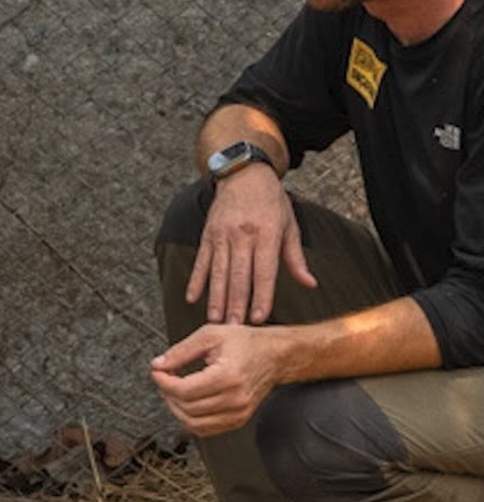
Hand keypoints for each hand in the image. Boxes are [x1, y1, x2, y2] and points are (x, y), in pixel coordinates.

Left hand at [151, 323, 282, 435]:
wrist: (274, 356)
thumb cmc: (247, 343)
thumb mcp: (210, 336)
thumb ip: (181, 351)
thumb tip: (158, 365)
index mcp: (228, 376)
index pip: (184, 391)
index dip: (164, 382)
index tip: (157, 372)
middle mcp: (235, 399)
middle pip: (187, 408)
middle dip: (168, 394)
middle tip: (165, 378)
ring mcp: (238, 413)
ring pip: (194, 423)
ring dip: (177, 409)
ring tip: (174, 391)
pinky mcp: (238, 420)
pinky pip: (206, 430)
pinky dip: (190, 419)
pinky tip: (187, 403)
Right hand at [187, 164, 314, 324]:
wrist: (243, 174)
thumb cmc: (271, 201)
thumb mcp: (289, 224)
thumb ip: (295, 257)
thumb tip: (310, 284)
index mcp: (267, 234)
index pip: (264, 271)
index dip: (261, 295)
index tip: (258, 317)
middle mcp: (243, 235)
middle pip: (239, 275)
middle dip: (236, 303)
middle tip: (234, 328)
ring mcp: (222, 235)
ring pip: (218, 272)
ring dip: (216, 298)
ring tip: (215, 320)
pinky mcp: (208, 234)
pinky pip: (201, 261)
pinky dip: (196, 281)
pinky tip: (192, 298)